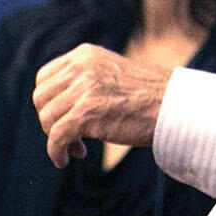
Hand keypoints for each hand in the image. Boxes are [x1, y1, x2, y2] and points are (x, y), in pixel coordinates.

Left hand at [32, 44, 171, 168]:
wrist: (175, 107)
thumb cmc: (149, 97)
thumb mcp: (112, 74)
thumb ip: (86, 80)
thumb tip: (59, 105)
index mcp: (84, 55)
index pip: (44, 78)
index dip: (49, 102)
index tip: (63, 118)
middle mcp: (80, 68)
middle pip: (41, 98)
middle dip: (50, 121)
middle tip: (72, 136)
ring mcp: (83, 89)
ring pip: (47, 118)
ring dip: (57, 138)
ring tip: (78, 148)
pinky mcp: (87, 113)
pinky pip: (56, 136)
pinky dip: (55, 152)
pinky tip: (64, 160)